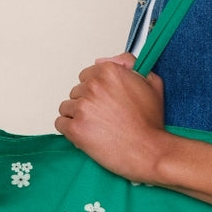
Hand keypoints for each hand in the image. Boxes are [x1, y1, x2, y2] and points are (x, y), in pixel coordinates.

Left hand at [55, 52, 165, 181]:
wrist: (149, 151)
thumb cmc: (150, 122)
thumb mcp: (151, 82)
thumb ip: (128, 64)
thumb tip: (104, 60)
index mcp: (109, 71)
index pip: (86, 75)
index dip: (96, 90)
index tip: (105, 101)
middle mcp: (93, 86)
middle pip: (76, 91)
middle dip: (87, 103)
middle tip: (104, 117)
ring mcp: (82, 107)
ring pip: (66, 107)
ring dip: (77, 116)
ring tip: (96, 127)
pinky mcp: (75, 128)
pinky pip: (60, 123)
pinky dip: (70, 130)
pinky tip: (85, 135)